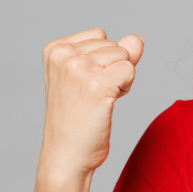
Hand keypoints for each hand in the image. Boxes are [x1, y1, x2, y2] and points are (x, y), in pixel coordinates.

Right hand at [38, 27, 143, 178]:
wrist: (66, 155)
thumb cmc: (77, 120)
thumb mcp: (90, 77)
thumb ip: (114, 53)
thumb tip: (137, 39)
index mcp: (54, 49)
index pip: (100, 36)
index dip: (103, 61)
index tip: (83, 85)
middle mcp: (63, 54)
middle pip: (115, 46)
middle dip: (113, 70)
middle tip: (91, 97)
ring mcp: (79, 68)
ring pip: (125, 57)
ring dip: (120, 80)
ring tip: (97, 101)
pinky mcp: (97, 83)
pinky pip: (130, 71)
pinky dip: (125, 88)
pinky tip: (106, 104)